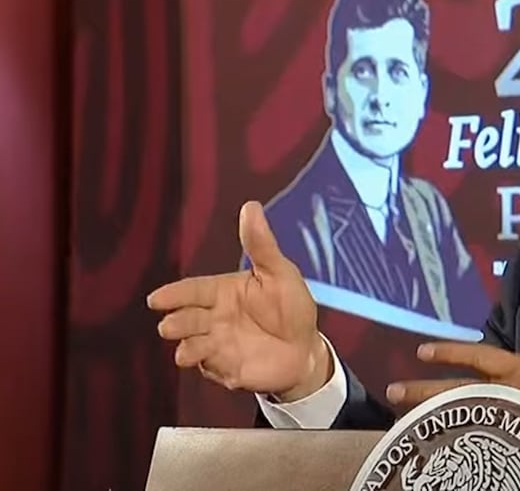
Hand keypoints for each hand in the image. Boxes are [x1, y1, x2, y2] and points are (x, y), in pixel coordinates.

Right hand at [147, 201, 330, 400]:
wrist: (306, 350)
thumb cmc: (292, 307)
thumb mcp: (280, 273)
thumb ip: (261, 245)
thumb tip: (250, 207)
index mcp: (223, 292)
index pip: (192, 290)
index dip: (173, 294)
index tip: (156, 299)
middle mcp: (214, 318)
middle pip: (185, 319)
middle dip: (176, 323)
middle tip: (171, 326)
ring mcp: (217, 345)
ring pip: (190, 345)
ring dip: (187, 347)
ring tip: (189, 350)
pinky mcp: (224, 368)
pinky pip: (208, 367)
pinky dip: (207, 365)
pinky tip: (214, 362)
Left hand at [386, 292, 519, 437]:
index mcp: (519, 370)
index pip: (477, 357)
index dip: (448, 352)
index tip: (420, 351)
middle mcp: (508, 394)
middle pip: (457, 390)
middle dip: (424, 390)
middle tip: (393, 390)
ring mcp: (508, 419)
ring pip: (460, 415)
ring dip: (431, 415)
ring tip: (402, 418)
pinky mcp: (513, 441)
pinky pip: (477, 439)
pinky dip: (455, 438)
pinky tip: (435, 442)